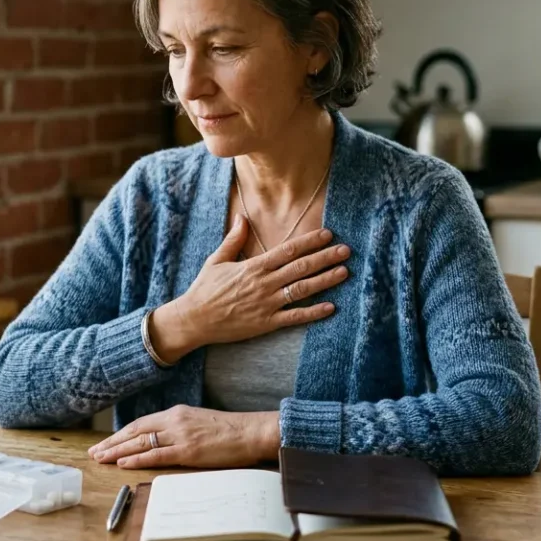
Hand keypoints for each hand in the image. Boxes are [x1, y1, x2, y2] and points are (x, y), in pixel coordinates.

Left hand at [87, 405, 279, 468]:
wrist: (251, 431)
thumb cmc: (228, 430)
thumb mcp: (198, 422)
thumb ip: (178, 428)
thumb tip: (161, 440)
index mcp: (176, 412)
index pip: (140, 423)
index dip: (120, 434)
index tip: (105, 442)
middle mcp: (174, 420)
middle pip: (135, 431)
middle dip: (112, 442)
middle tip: (94, 452)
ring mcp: (181, 435)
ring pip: (141, 443)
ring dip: (118, 451)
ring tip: (101, 458)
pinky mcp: (188, 450)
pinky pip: (157, 455)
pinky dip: (137, 459)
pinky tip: (123, 463)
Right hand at [150, 216, 350, 362]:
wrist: (194, 320)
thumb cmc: (205, 289)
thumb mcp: (217, 260)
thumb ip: (234, 239)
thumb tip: (242, 216)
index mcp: (253, 267)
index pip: (288, 250)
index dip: (310, 241)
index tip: (328, 234)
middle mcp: (264, 283)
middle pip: (301, 267)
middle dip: (325, 257)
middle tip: (346, 250)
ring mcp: (267, 304)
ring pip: (302, 290)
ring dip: (325, 280)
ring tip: (344, 272)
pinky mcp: (266, 323)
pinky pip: (295, 317)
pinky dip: (314, 312)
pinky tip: (331, 307)